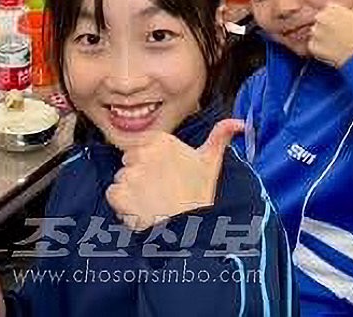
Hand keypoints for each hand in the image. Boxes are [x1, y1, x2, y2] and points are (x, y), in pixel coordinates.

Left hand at [106, 119, 244, 230]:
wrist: (190, 229)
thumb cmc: (200, 195)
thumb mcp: (211, 161)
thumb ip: (220, 136)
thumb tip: (240, 122)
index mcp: (160, 141)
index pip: (141, 147)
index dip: (150, 164)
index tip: (163, 177)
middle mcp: (142, 153)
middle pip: (129, 162)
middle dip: (139, 177)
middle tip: (158, 192)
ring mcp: (129, 174)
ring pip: (120, 179)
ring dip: (130, 192)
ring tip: (151, 203)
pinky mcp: (119, 194)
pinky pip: (112, 195)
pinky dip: (121, 205)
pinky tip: (140, 210)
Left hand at [307, 0, 352, 68]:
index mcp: (330, 7)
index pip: (329, 12)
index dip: (337, 21)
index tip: (346, 28)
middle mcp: (320, 18)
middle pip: (320, 22)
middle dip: (329, 29)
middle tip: (343, 37)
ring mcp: (315, 33)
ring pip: (316, 35)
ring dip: (324, 40)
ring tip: (338, 45)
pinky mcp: (312, 47)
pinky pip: (313, 48)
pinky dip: (321, 51)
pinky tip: (332, 52)